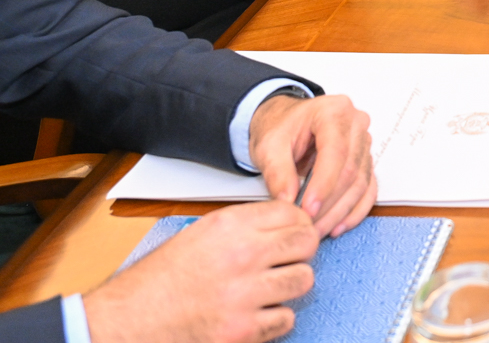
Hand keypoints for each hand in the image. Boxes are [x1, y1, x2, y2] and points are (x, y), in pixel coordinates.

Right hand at [83, 200, 317, 342]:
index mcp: (228, 227)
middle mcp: (241, 256)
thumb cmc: (160, 279)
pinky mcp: (242, 330)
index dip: (298, 224)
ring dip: (290, 285)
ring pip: (303, 280)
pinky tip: (256, 313)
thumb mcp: (200, 235)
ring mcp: (244, 295)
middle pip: (306, 243)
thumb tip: (287, 222)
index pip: (292, 213)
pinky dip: (275, 319)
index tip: (295, 232)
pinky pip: (285, 318)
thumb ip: (244, 226)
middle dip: (301, 251)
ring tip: (270, 288)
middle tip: (287, 260)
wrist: (127, 321)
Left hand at [248, 92, 375, 238]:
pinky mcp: (365, 160)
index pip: (336, 152)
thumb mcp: (269, 146)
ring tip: (319, 230)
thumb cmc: (280, 127)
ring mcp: (364, 142)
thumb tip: (287, 200)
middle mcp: (356, 124)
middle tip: (308, 226)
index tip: (307, 210)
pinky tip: (339, 225)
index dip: (323, 185)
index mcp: (334, 111)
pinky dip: (355, 210)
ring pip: (360, 184)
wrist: (285, 122)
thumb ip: (277, 173)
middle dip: (329, 204)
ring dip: (340, 212)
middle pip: (350, 171)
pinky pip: (368, 189)